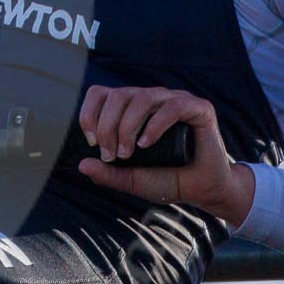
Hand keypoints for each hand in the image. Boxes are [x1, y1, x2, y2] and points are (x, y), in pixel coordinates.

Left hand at [75, 84, 255, 223]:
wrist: (202, 190)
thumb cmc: (166, 179)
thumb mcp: (131, 179)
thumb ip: (108, 173)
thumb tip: (81, 165)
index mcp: (133, 108)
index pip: (102, 93)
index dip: (90, 113)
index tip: (92, 141)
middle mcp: (153, 99)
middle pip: (118, 95)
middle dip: (107, 126)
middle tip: (111, 154)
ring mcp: (176, 101)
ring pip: (143, 97)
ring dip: (128, 126)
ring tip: (128, 152)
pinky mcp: (199, 109)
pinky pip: (173, 106)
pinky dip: (155, 125)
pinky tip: (147, 144)